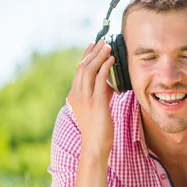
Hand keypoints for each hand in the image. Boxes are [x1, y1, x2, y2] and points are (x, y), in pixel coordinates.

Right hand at [67, 39, 115, 154]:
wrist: (96, 145)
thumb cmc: (99, 128)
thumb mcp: (98, 106)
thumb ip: (101, 92)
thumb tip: (109, 81)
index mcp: (74, 95)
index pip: (79, 70)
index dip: (86, 55)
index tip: (93, 45)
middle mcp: (76, 95)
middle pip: (82, 67)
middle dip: (92, 52)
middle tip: (102, 41)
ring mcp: (85, 99)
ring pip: (89, 70)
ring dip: (99, 56)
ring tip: (108, 46)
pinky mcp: (95, 103)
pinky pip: (100, 80)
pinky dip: (105, 67)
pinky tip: (112, 60)